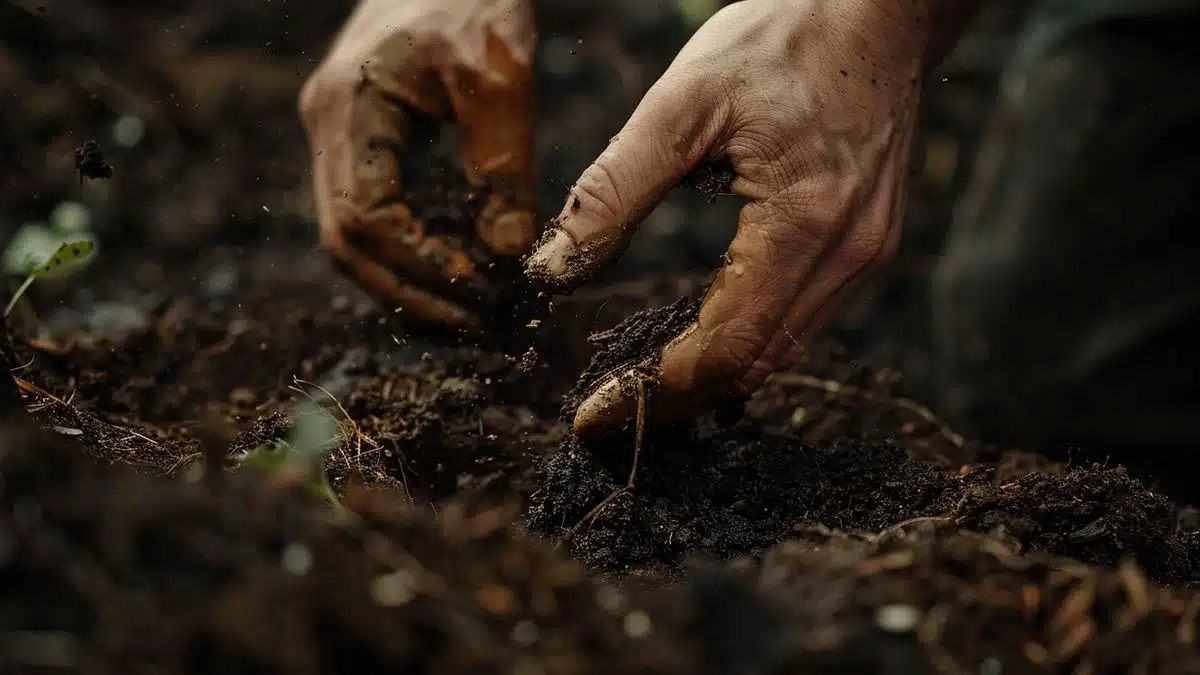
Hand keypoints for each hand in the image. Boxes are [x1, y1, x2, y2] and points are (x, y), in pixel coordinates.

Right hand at [299, 0, 536, 331]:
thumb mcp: (500, 77)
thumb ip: (501, 165)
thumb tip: (508, 255)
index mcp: (348, 108)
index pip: (365, 219)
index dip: (421, 268)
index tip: (483, 292)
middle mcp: (329, 127)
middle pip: (348, 243)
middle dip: (413, 293)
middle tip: (480, 325)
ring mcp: (339, 134)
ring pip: (356, 236)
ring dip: (411, 282)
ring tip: (474, 314)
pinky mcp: (364, 138)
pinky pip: (375, 213)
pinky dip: (413, 252)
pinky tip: (459, 273)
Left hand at [525, 0, 929, 436]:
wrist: (880, 7)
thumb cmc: (783, 38)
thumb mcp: (682, 102)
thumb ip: (612, 190)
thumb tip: (550, 271)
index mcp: (803, 223)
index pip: (722, 349)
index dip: (654, 393)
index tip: (593, 413)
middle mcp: (847, 255)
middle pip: (754, 370)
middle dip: (676, 403)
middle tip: (610, 413)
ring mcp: (866, 255)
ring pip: (781, 355)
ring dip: (710, 381)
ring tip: (642, 388)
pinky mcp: (868, 245)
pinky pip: (802, 322)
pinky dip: (746, 346)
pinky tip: (700, 344)